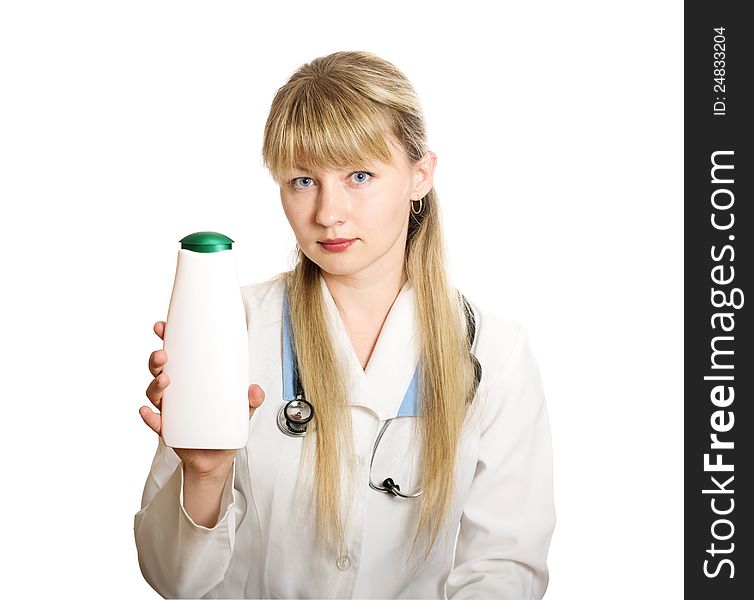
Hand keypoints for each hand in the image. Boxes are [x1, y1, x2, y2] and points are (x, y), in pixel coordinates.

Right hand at [140, 320, 264, 479]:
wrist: (217, 459)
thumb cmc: (224, 427)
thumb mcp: (243, 410)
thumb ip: (251, 400)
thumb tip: (255, 390)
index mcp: (191, 380)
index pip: (177, 355)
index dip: (168, 340)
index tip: (163, 327)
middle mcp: (177, 393)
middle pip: (160, 370)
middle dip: (157, 360)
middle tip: (163, 355)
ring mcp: (170, 411)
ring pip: (156, 394)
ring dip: (155, 385)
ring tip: (164, 380)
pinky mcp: (168, 431)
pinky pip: (154, 422)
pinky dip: (149, 417)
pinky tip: (147, 411)